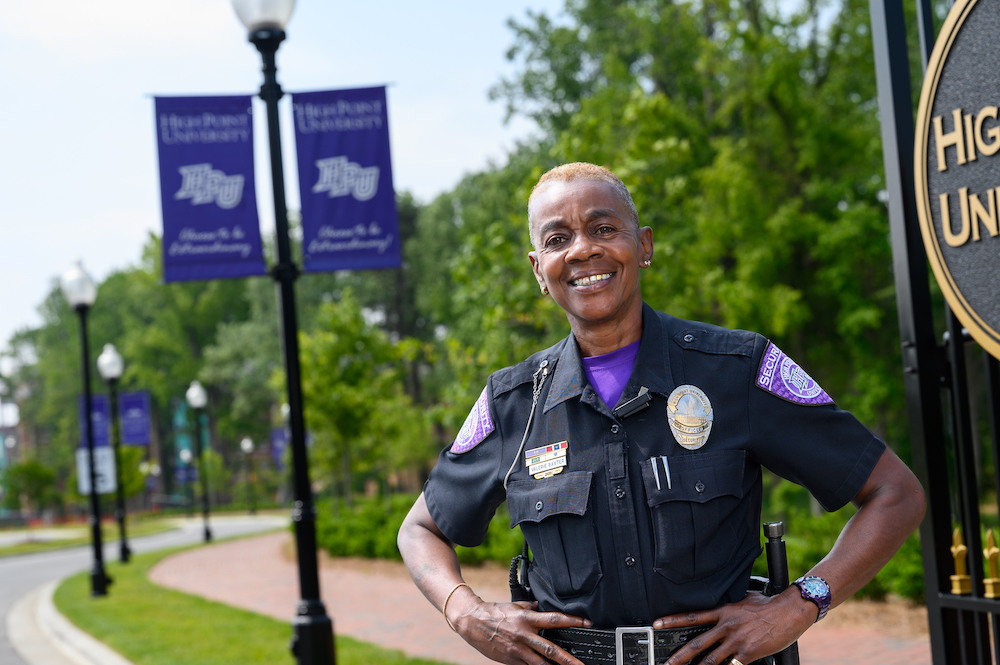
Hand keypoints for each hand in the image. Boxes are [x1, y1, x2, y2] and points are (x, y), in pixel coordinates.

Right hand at [451, 597, 592, 664]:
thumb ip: (531, 608)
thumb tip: (542, 606)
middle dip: (569, 660)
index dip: (573, 621)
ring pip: (541, 664)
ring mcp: (518, 650)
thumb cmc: (494, 613)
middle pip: (552, 650)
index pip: (555, 620)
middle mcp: (525, 635)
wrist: (472, 622)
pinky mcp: (511, 660)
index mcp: (528, 619)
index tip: (587, 623)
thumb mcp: (516, 606)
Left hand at [653, 589, 814, 664]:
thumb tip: (721, 608)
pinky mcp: (748, 653)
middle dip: (679, 656)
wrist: (789, 610)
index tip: (657, 624)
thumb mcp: (743, 599)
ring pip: (711, 659)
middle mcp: (726, 626)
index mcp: (723, 611)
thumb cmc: (769, 605)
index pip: (692, 616)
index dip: (672, 620)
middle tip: (667, 662)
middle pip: (697, 643)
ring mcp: (736, 641)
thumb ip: (729, 607)